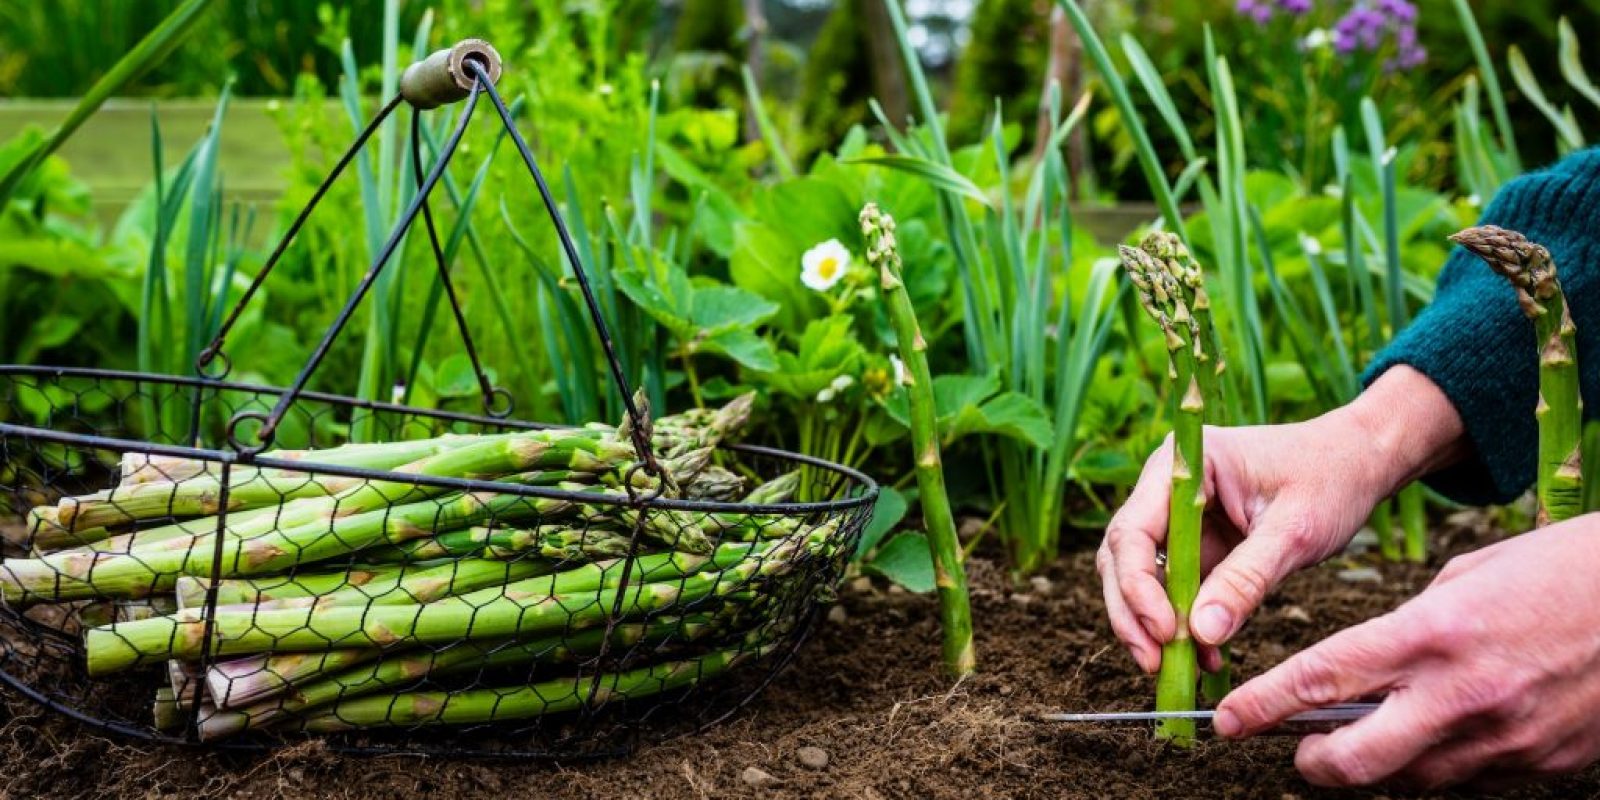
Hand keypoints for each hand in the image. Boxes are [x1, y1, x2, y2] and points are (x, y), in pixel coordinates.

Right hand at [1098, 366, 1465, 672]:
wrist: (1359, 464)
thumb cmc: (1331, 480)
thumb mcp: (1294, 532)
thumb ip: (1247, 579)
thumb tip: (1202, 634)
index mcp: (1183, 464)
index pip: (1133, 530)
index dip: (1138, 585)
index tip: (1166, 631)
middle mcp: (1166, 488)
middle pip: (1122, 556)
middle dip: (1133, 612)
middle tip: (1155, 662)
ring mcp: (1177, 519)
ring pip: (1138, 577)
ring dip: (1151, 624)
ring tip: (1177, 667)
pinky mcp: (1195, 546)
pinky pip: (1173, 591)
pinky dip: (1183, 626)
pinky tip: (1206, 657)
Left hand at [1215, 518, 1599, 788]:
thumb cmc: (1558, 571)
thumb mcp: (1465, 578)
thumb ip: (1406, 629)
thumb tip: (1363, 671)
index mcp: (1433, 633)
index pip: (1323, 678)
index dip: (1264, 705)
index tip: (1227, 719)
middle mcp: (1464, 694)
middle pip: (1356, 760)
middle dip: (1312, 763)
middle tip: (1298, 751)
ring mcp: (1507, 738)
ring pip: (1412, 779)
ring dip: (1383, 763)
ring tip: (1380, 731)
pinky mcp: (1544, 764)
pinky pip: (1471, 778)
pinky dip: (1446, 761)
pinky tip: (1450, 729)